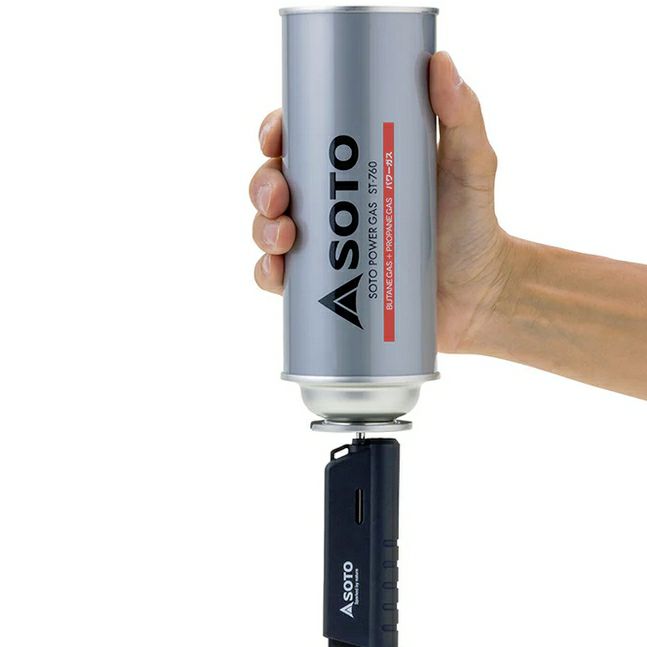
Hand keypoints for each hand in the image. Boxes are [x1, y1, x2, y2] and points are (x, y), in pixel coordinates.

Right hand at [250, 51, 513, 353]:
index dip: (276, 133)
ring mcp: (327, 245)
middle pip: (276, 182)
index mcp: (356, 166)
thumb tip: (440, 62)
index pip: (303, 139)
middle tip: (279, 197)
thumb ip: (463, 117)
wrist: (478, 294)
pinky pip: (280, 278)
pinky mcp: (326, 286)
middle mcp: (333, 202)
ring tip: (284, 238)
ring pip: (270, 228)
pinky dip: (268, 274)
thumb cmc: (471, 225)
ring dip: (262, 229)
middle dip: (263, 186)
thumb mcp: (470, 166)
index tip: (274, 138)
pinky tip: (277, 272)